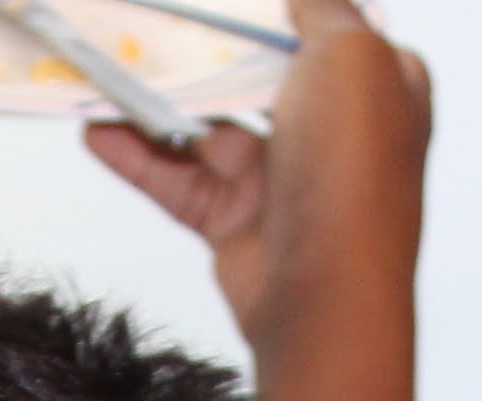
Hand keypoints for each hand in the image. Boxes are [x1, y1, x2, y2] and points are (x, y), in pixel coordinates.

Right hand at [82, 0, 427, 356]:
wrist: (326, 291)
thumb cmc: (352, 169)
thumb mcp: (351, 53)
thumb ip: (324, 8)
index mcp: (380, 88)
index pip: (336, 36)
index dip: (293, 14)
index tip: (239, 0)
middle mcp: (334, 134)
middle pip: (262, 79)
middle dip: (209, 55)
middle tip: (158, 27)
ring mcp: (284, 181)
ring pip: (211, 131)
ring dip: (158, 106)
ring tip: (107, 76)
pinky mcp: (239, 223)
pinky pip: (182, 182)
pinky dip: (140, 158)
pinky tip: (100, 133)